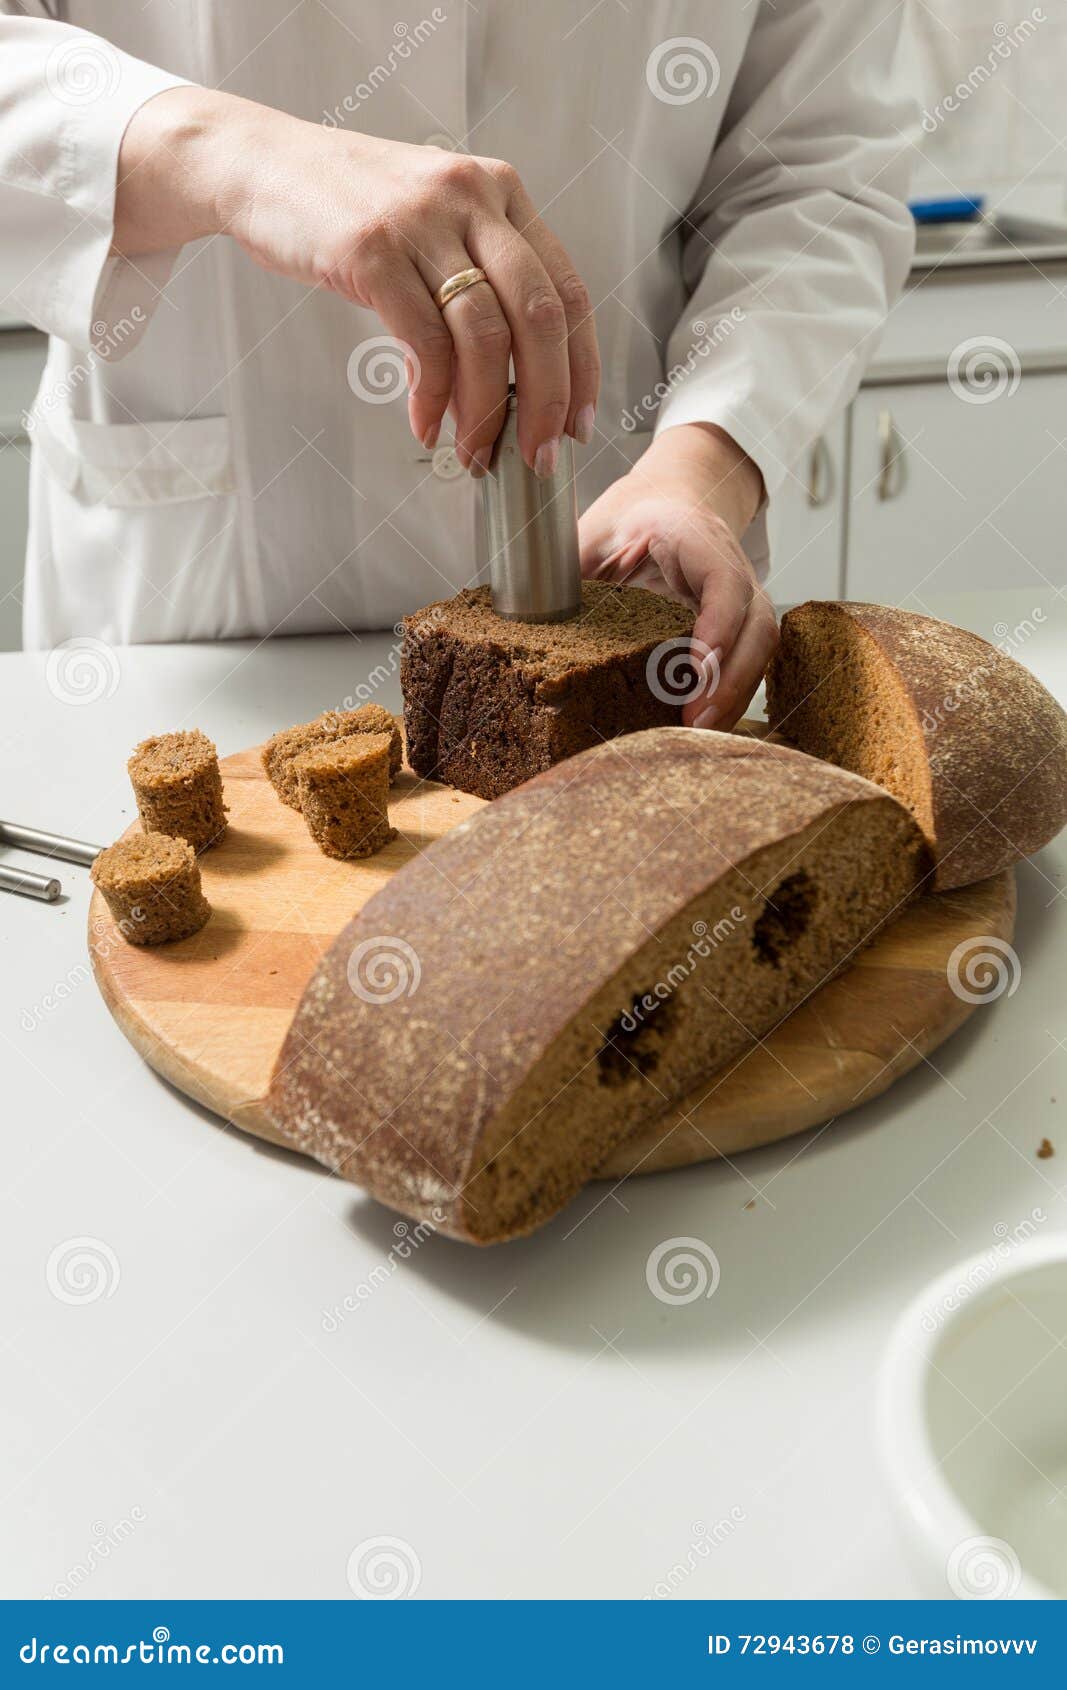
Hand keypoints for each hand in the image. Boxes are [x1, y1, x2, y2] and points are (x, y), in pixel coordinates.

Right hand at [113, 87, 599, 475]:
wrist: (259, 164)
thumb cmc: (347, 207)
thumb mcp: (432, 223)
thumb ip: (476, 280)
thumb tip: (512, 382)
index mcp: (500, 194)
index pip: (568, 290)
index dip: (582, 367)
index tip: (577, 424)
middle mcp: (472, 199)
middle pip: (539, 317)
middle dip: (546, 401)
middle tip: (535, 456)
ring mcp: (422, 221)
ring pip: (485, 337)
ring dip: (484, 411)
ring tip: (471, 452)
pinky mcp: (372, 249)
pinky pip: (423, 342)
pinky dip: (431, 397)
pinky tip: (424, 422)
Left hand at [579, 423, 775, 728]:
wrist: (660, 504)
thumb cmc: (624, 521)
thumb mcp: (591, 534)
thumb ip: (568, 565)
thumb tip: (524, 602)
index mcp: (692, 536)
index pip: (723, 580)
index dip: (718, 624)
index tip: (698, 665)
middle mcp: (729, 566)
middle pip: (755, 622)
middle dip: (730, 676)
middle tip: (695, 720)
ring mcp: (742, 595)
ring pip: (759, 645)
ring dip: (734, 693)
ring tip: (698, 731)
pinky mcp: (739, 622)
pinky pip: (749, 658)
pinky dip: (731, 693)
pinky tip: (704, 721)